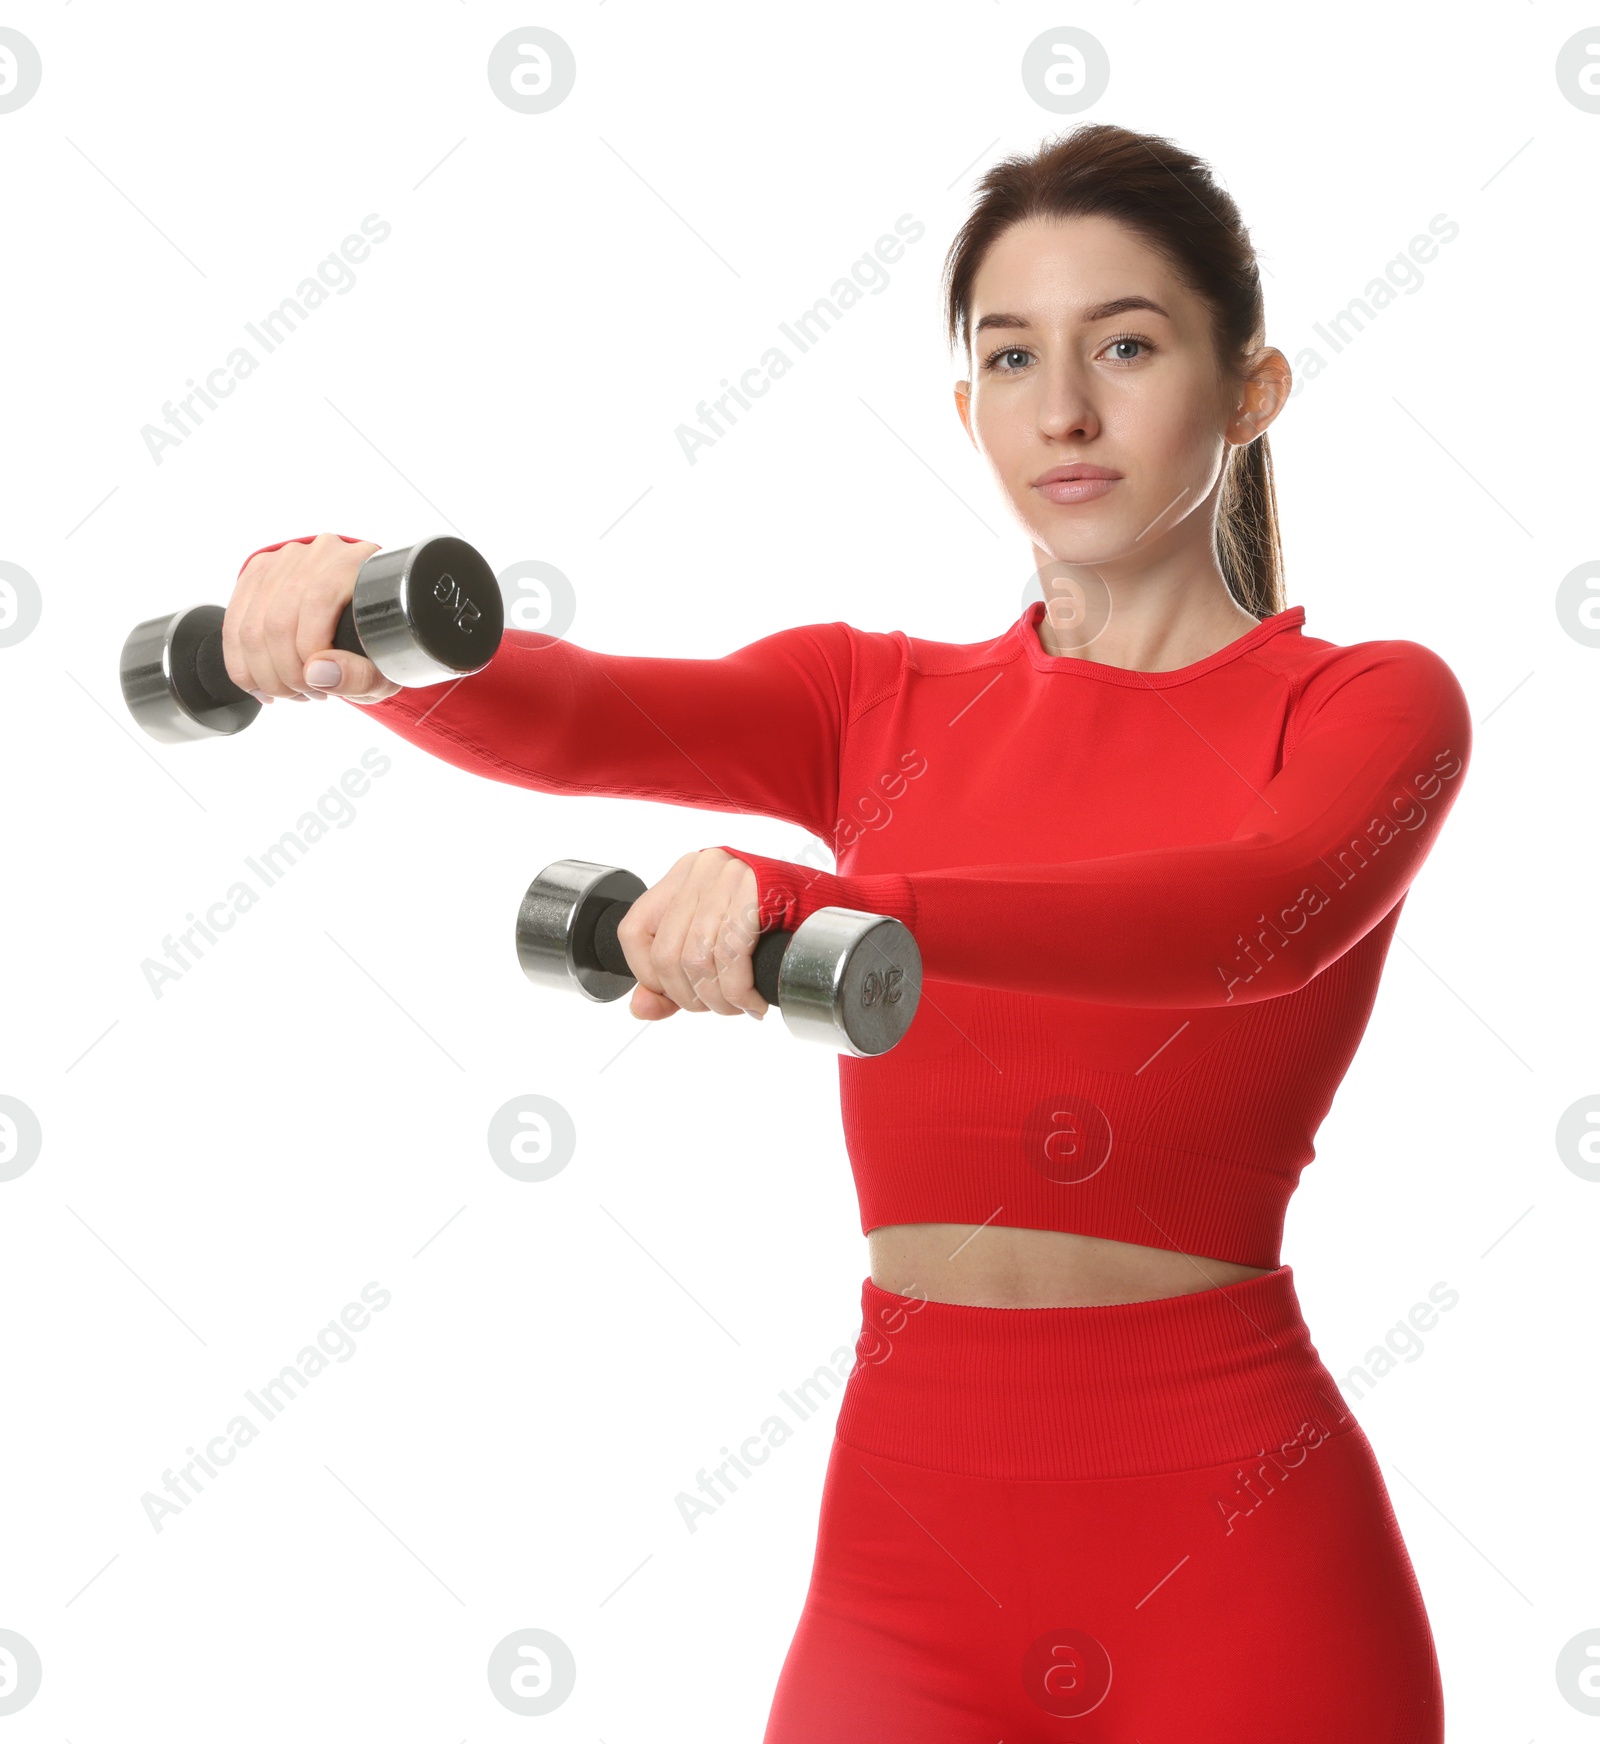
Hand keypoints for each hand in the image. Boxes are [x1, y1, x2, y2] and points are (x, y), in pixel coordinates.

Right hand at [222, 531, 398, 704]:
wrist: (371, 624)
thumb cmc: (382, 646)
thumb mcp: (388, 670)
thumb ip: (361, 676)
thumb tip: (316, 672)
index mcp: (358, 566)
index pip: (317, 600)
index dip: (310, 650)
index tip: (321, 685)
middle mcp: (319, 553)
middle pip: (278, 619)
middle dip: (285, 673)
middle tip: (305, 694)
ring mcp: (284, 560)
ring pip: (250, 626)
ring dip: (263, 673)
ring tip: (290, 692)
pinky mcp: (258, 574)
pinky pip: (233, 624)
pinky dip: (241, 664)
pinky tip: (262, 684)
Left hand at [616, 849, 767, 1022]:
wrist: (837, 906)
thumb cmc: (779, 924)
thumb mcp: (717, 941)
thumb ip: (672, 976)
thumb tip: (640, 1008)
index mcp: (683, 875)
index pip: (633, 931)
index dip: (648, 976)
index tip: (678, 995)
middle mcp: (701, 870)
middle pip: (667, 953)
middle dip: (690, 997)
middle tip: (717, 1007)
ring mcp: (728, 876)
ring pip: (698, 959)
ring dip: (718, 1000)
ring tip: (739, 1007)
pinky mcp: (755, 891)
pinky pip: (731, 956)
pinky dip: (740, 991)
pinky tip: (754, 1002)